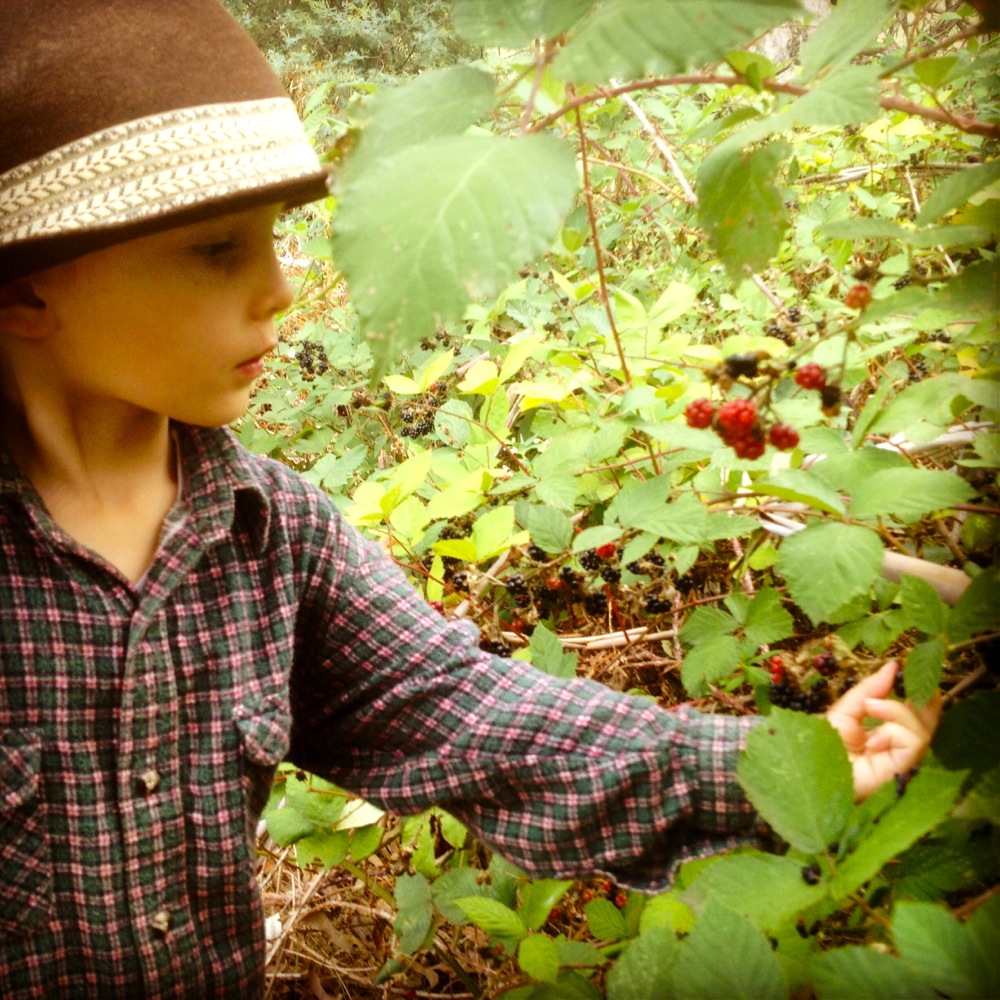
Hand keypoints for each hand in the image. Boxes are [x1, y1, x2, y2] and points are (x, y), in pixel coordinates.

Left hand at [825, 661, 941, 801]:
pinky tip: (873, 738)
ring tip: (871, 706)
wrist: (807, 770)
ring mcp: (899, 761)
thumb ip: (870, 690)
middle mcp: (894, 748)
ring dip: (897, 711)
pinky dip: (895, 731)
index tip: (906, 669)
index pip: (910, 713)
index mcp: (880, 733)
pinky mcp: (900, 772)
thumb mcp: (845, 710)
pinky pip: (913, 744)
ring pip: (921, 730)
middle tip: (917, 682)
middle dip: (923, 701)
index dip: (915, 693)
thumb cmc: (819, 744)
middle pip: (925, 723)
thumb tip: (893, 666)